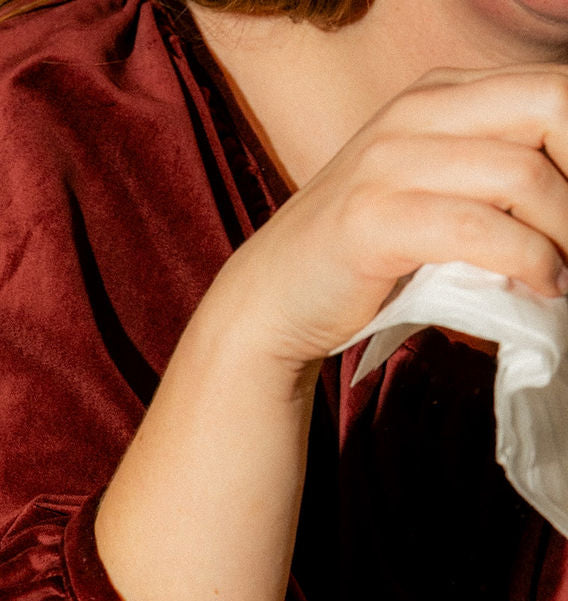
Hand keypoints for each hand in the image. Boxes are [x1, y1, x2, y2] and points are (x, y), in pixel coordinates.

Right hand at [212, 65, 567, 368]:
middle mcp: (414, 111)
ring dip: (564, 234)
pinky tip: (541, 287)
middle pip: (550, 109)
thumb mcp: (433, 193)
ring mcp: (388, 162)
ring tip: (567, 277)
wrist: (272, 301)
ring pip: (521, 175)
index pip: (552, 90)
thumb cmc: (364, 259)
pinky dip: (527, 261)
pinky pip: (476, 230)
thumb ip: (491, 177)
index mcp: (437, 95)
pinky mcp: (372, 220)